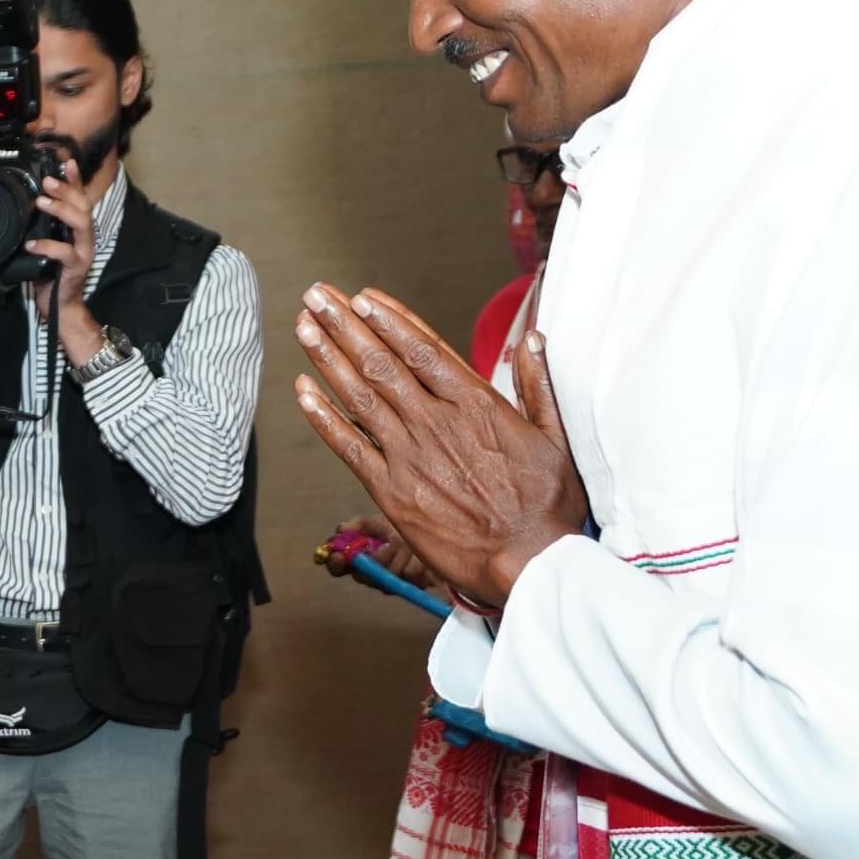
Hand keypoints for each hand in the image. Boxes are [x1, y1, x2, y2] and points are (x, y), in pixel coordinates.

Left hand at [32, 156, 102, 348]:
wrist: (60, 304)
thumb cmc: (52, 273)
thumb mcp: (45, 243)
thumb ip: (42, 226)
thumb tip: (27, 204)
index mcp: (77, 228)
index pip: (80, 198)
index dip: (74, 180)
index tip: (66, 162)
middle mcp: (84, 237)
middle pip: (83, 206)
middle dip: (67, 190)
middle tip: (47, 181)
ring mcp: (83, 252)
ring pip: (80, 224)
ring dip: (62, 210)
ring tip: (41, 203)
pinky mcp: (76, 268)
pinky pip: (65, 253)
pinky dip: (48, 246)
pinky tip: (32, 244)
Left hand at [292, 287, 590, 611]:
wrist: (527, 563)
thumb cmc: (545, 506)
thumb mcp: (555, 438)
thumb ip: (539, 386)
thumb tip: (535, 339)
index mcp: (475, 404)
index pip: (423, 349)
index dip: (389, 320)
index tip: (364, 298)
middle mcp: (435, 422)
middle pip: (381, 362)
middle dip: (346, 325)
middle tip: (318, 296)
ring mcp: (409, 455)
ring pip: (359, 396)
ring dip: (327, 357)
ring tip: (304, 326)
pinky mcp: (391, 490)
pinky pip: (348, 446)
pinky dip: (323, 417)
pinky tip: (302, 391)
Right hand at [317, 523, 435, 594]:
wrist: (443, 536)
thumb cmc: (411, 528)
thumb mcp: (385, 521)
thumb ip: (361, 524)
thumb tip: (341, 529)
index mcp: (364, 558)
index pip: (341, 567)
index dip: (336, 564)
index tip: (337, 556)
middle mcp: (376, 574)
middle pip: (364, 577)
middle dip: (377, 558)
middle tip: (390, 544)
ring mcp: (393, 582)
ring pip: (388, 575)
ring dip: (400, 556)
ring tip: (408, 543)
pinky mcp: (412, 587)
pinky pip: (408, 576)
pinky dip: (413, 561)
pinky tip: (418, 554)